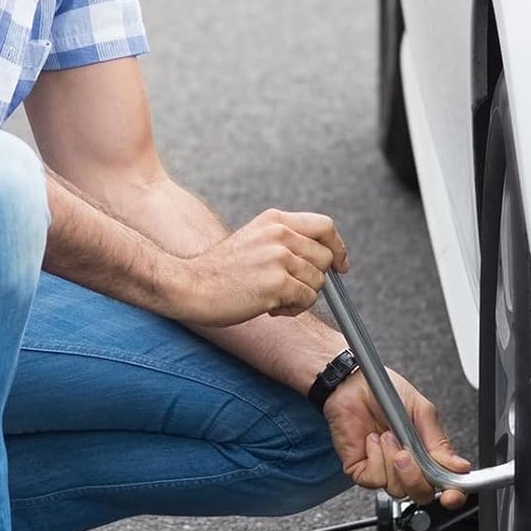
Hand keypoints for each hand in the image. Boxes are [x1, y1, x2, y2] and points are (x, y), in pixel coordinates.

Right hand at [161, 210, 348, 327]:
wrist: (191, 287)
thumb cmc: (219, 273)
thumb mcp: (253, 242)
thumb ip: (283, 243)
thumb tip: (322, 262)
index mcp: (275, 220)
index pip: (324, 226)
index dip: (337, 248)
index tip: (340, 266)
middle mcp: (280, 234)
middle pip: (325, 258)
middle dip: (313, 280)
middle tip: (288, 293)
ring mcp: (279, 258)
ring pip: (318, 282)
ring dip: (300, 298)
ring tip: (273, 301)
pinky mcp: (277, 283)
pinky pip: (306, 299)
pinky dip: (293, 310)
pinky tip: (270, 310)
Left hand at [322, 369, 471, 508]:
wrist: (354, 386)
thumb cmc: (387, 395)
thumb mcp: (422, 413)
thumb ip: (439, 443)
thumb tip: (459, 467)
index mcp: (429, 454)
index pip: (446, 485)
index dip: (452, 495)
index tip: (451, 495)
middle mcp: (409, 467)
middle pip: (421, 494)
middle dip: (415, 477)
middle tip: (407, 454)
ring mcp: (385, 471)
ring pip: (397, 488)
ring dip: (392, 460)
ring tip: (387, 435)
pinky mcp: (363, 472)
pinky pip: (375, 479)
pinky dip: (376, 458)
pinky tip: (372, 440)